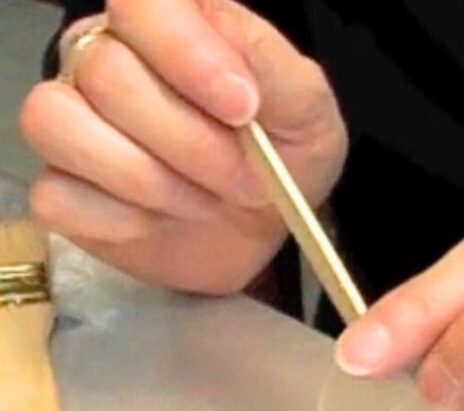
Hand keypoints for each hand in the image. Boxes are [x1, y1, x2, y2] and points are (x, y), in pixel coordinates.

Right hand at [20, 0, 345, 293]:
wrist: (261, 234)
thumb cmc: (280, 159)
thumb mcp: (305, 110)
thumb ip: (271, 66)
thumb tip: (228, 55)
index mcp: (162, 26)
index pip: (138, 3)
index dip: (185, 53)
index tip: (242, 108)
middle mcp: (101, 60)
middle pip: (106, 75)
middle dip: (189, 142)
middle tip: (241, 179)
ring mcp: (72, 124)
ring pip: (62, 125)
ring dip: (147, 179)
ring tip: (202, 202)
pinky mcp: (61, 192)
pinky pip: (58, 196)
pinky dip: (116, 220)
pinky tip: (157, 223)